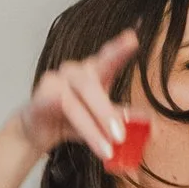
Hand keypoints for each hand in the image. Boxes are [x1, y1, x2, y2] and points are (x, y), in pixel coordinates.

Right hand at [18, 30, 139, 160]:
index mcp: (94, 72)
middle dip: (107, 111)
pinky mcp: (41, 97)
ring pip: (78, 100)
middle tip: (121, 136)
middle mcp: (75, 71)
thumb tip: (150, 124)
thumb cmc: (72, 119)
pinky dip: (76, 124)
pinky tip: (75, 136)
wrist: (38, 131)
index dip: (118, 48)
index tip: (132, 39)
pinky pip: (59, 108)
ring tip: (107, 149)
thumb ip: (121, 118)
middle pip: (92, 82)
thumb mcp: (101, 121)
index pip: (108, 57)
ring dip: (93, 127)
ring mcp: (56, 81)